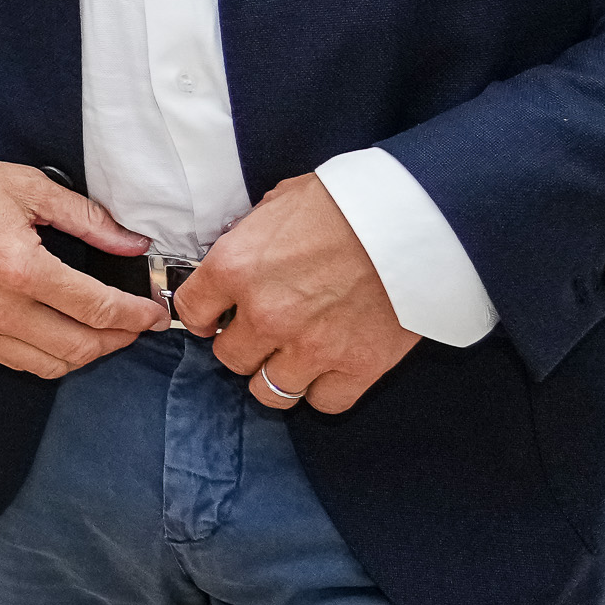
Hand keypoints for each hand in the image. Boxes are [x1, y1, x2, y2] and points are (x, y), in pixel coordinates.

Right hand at [0, 160, 167, 376]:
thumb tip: (131, 244)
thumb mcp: (28, 188)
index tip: (154, 311)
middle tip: (136, 322)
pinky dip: (51, 358)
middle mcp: (0, 307)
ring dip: (88, 353)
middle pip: (82, 346)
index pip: (98, 308)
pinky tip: (63, 337)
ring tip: (104, 331)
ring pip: (53, 364)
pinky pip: (20, 363)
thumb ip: (86, 219)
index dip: (137, 314)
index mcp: (21, 268)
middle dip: (120, 338)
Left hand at [181, 174, 416, 413]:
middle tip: (261, 334)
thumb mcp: (278, 203)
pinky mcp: (357, 367)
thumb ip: (251, 238)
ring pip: (270, 391)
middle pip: (230, 358)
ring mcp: (310, 347)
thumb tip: (242, 255)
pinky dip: (323, 391)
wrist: (412, 219)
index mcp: (235, 268)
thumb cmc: (346, 202)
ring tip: (290, 358)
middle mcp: (264, 314)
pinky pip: (324, 403)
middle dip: (242, 346)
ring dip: (276, 376)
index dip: (202, 316)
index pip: (191, 311)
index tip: (214, 317)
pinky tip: (328, 371)